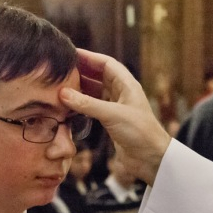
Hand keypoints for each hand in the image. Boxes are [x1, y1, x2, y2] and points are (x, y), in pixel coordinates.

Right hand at [60, 49, 170, 185]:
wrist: (151, 159)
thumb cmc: (140, 132)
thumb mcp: (112, 115)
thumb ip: (87, 104)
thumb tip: (63, 93)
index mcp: (127, 85)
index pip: (106, 64)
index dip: (89, 57)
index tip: (71, 53)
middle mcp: (121, 93)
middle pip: (99, 76)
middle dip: (82, 71)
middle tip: (61, 69)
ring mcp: (116, 107)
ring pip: (95, 92)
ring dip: (80, 88)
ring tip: (61, 85)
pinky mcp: (111, 121)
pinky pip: (93, 107)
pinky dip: (81, 104)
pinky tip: (69, 105)